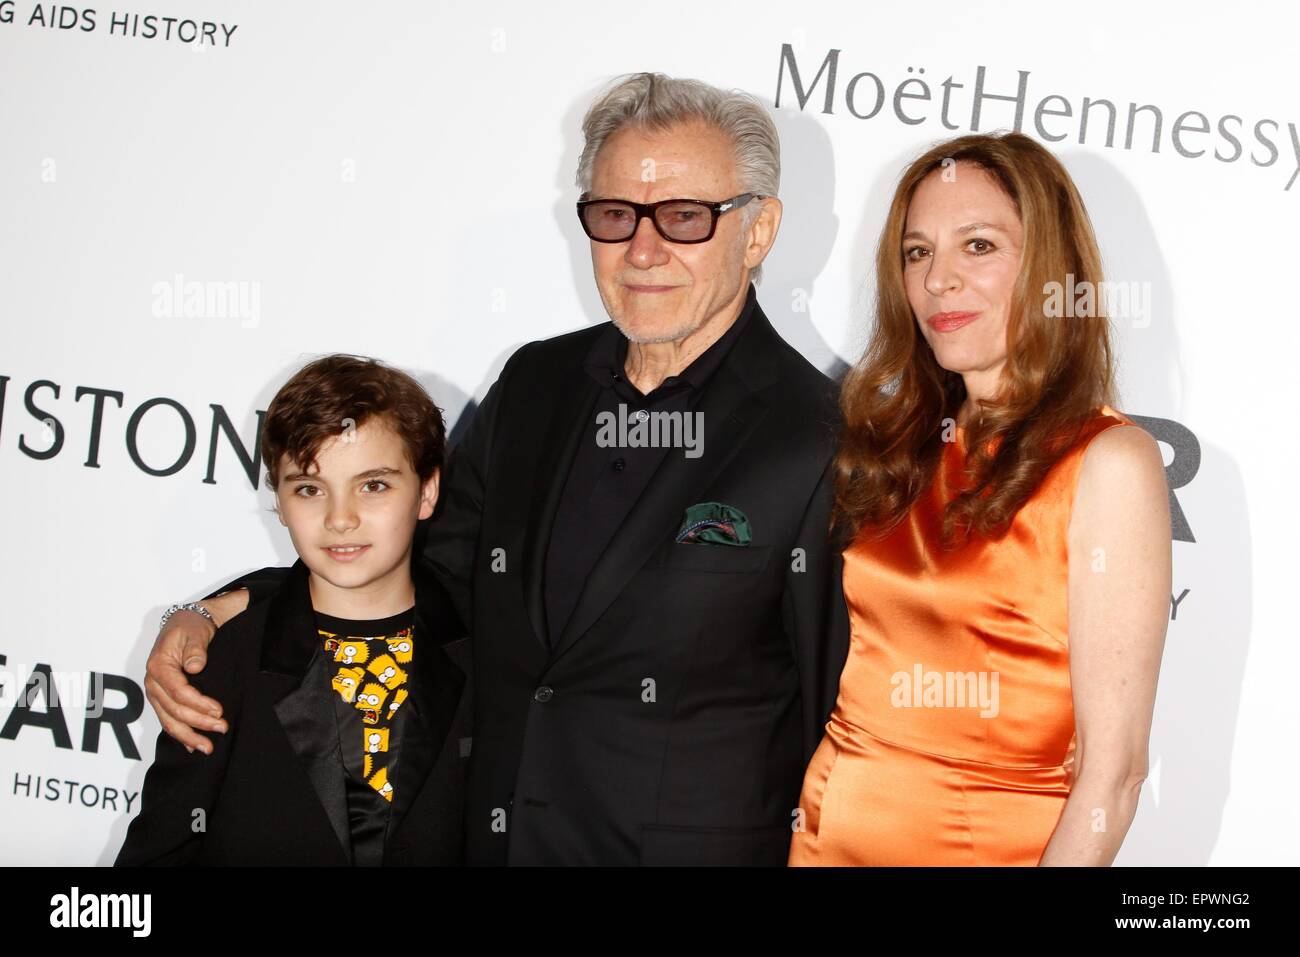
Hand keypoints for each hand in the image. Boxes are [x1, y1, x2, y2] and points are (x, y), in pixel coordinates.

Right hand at [143, 589, 247, 753]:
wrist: (183, 624)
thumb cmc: (189, 626)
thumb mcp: (195, 631)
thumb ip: (195, 649)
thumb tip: (195, 667)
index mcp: (158, 666)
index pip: (178, 691)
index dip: (198, 703)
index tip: (218, 710)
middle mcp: (152, 682)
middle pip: (173, 710)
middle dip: (198, 723)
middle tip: (222, 728)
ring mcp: (155, 692)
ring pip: (168, 721)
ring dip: (188, 736)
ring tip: (208, 747)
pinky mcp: (161, 698)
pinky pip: (168, 720)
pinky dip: (180, 735)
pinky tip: (192, 747)